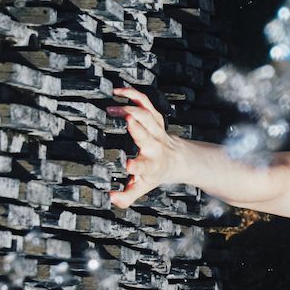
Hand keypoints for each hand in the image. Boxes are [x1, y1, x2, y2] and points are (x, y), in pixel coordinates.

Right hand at [110, 84, 180, 208]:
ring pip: (146, 114)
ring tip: (111, 108)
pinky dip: (133, 94)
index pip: (142, 167)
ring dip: (130, 108)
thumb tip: (111, 199)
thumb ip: (126, 196)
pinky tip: (118, 90)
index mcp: (150, 165)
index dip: (135, 166)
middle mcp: (154, 146)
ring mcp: (156, 130)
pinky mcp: (156, 117)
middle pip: (146, 134)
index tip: (127, 164)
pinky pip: (145, 102)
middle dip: (137, 126)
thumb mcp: (142, 187)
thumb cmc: (155, 173)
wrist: (178, 159)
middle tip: (123, 117)